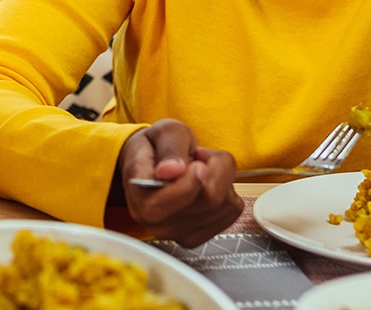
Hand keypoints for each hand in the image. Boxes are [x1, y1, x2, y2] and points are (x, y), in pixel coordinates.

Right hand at [115, 119, 240, 246]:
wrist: (153, 165)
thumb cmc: (156, 147)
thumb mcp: (163, 132)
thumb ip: (170, 148)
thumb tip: (173, 170)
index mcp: (139, 194)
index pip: (162, 205)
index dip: (189, 184)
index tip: (200, 164)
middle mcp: (154, 221)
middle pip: (208, 200)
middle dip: (214, 168)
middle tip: (200, 155)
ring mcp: (176, 233)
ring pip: (223, 205)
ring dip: (222, 178)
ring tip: (201, 168)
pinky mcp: (198, 237)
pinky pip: (232, 212)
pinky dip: (228, 192)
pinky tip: (208, 185)